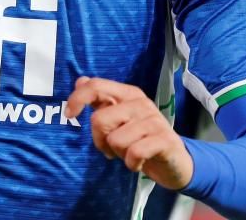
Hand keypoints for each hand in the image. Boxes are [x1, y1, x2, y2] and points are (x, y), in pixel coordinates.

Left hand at [65, 77, 192, 189]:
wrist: (176, 162)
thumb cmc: (141, 139)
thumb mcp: (119, 119)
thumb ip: (100, 100)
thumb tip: (80, 81)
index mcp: (128, 94)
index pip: (96, 86)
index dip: (77, 99)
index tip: (69, 115)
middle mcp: (141, 103)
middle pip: (99, 119)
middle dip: (100, 140)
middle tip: (113, 147)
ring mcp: (154, 120)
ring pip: (115, 140)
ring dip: (119, 154)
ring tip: (130, 153)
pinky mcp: (165, 140)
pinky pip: (134, 153)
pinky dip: (131, 164)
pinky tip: (139, 163)